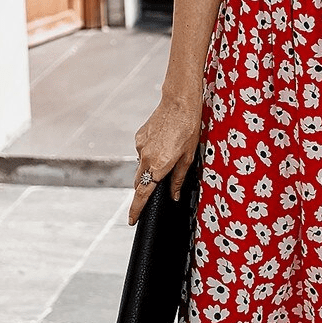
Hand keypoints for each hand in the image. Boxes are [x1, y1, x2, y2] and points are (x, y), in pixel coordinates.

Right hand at [129, 95, 202, 225]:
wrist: (179, 102)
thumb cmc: (189, 128)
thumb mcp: (189, 157)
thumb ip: (178, 179)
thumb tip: (173, 195)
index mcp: (159, 166)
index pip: (142, 194)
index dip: (136, 210)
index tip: (132, 220)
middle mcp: (145, 158)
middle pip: (139, 182)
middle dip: (145, 189)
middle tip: (155, 190)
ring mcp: (140, 146)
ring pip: (141, 166)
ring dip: (149, 169)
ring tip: (167, 158)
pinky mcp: (139, 136)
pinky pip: (142, 152)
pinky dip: (150, 154)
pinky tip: (163, 145)